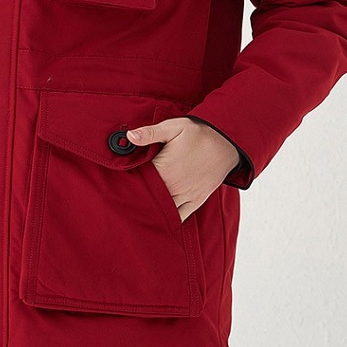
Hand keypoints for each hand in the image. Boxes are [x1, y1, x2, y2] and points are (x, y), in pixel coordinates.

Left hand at [126, 117, 240, 221]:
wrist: (227, 142)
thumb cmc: (199, 133)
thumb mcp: (173, 127)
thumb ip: (150, 133)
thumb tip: (129, 136)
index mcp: (164, 170)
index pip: (139, 182)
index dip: (128, 182)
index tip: (119, 182)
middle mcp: (174, 187)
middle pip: (148, 199)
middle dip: (137, 198)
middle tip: (124, 197)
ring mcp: (186, 196)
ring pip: (162, 211)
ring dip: (151, 209)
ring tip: (138, 207)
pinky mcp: (196, 201)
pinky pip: (179, 216)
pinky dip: (169, 219)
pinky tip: (159, 217)